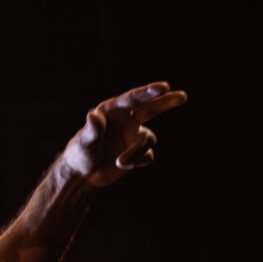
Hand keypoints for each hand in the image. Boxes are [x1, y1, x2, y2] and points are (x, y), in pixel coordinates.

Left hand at [63, 82, 186, 187]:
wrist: (83, 174)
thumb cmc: (79, 153)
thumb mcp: (84, 142)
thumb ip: (91, 129)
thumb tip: (93, 115)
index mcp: (112, 110)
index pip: (133, 99)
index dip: (148, 92)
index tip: (163, 87)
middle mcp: (126, 120)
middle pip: (151, 108)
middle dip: (167, 102)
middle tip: (183, 96)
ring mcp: (133, 135)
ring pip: (148, 139)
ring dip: (137, 151)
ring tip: (120, 163)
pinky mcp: (137, 152)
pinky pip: (147, 155)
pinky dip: (138, 161)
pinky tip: (123, 165)